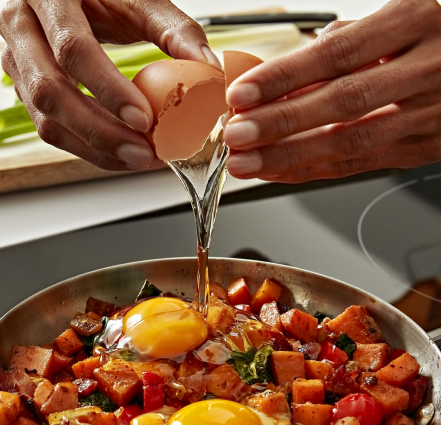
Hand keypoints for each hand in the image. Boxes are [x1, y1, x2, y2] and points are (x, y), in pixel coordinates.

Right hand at [0, 0, 220, 170]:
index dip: (107, 88)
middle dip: (100, 131)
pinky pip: (49, 127)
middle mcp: (18, 26)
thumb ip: (174, 29)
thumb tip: (209, 69)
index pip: (72, 49)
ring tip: (137, 157)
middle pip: (50, 92)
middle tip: (142, 151)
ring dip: (94, 147)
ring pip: (45, 119)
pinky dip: (86, 146)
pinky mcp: (22, 86)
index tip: (144, 119)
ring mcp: (13, 60)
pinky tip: (119, 152)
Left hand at [224, 0, 440, 182]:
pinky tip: (275, 170)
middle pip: (342, 101)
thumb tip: (275, 80)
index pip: (336, 53)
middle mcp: (427, 67)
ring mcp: (431, 112)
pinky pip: (358, 164)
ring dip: (288, 155)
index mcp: (413, 22)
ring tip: (245, 161)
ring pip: (350, 141)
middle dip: (280, 122)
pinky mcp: (425, 147)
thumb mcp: (392, 21)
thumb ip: (338, 45)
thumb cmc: (426, 39)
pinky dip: (311, 169)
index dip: (284, 77)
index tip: (242, 94)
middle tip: (236, 134)